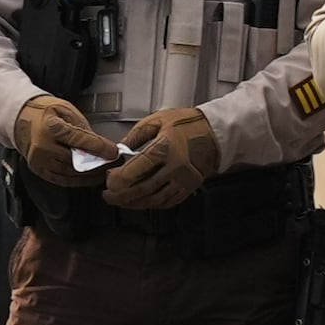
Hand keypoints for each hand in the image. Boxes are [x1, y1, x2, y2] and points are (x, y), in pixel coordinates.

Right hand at [9, 94, 119, 186]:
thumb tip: (101, 146)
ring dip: (90, 174)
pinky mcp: (37, 169)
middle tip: (113, 163)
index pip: (80, 141)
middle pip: (76, 161)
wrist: (20, 117)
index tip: (115, 153)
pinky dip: (77, 181)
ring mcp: (39, 160)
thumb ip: (84, 129)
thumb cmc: (43, 112)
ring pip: (70, 173)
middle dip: (98, 163)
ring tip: (104, 170)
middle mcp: (42, 146)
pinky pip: (61, 180)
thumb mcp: (67, 111)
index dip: (101, 148)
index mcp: (50, 127)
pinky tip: (89, 178)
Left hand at [104, 104, 221, 211]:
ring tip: (120, 200)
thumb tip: (118, 149)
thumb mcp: (158, 121)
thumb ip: (135, 135)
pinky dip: (150, 204)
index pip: (136, 170)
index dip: (118, 179)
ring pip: (153, 199)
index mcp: (166, 148)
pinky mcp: (189, 187)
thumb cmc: (188, 124)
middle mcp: (176, 167)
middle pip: (142, 189)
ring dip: (133, 203)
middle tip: (108, 195)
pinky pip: (167, 202)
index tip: (108, 179)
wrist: (216, 132)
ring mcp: (184, 180)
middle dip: (121, 196)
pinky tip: (140, 201)